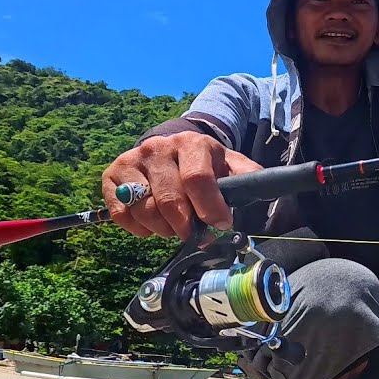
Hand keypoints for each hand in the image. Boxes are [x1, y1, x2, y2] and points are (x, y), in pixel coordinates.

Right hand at [100, 131, 262, 238]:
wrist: (168, 150)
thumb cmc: (203, 164)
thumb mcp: (229, 164)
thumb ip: (247, 176)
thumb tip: (267, 188)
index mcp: (191, 144)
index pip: (198, 179)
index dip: (210, 208)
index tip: (221, 224)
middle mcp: (158, 148)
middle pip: (171, 201)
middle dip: (187, 227)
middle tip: (195, 235)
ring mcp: (131, 160)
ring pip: (146, 211)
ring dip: (164, 230)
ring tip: (175, 227)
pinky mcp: (111, 176)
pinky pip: (122, 215)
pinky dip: (139, 229)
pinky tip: (152, 224)